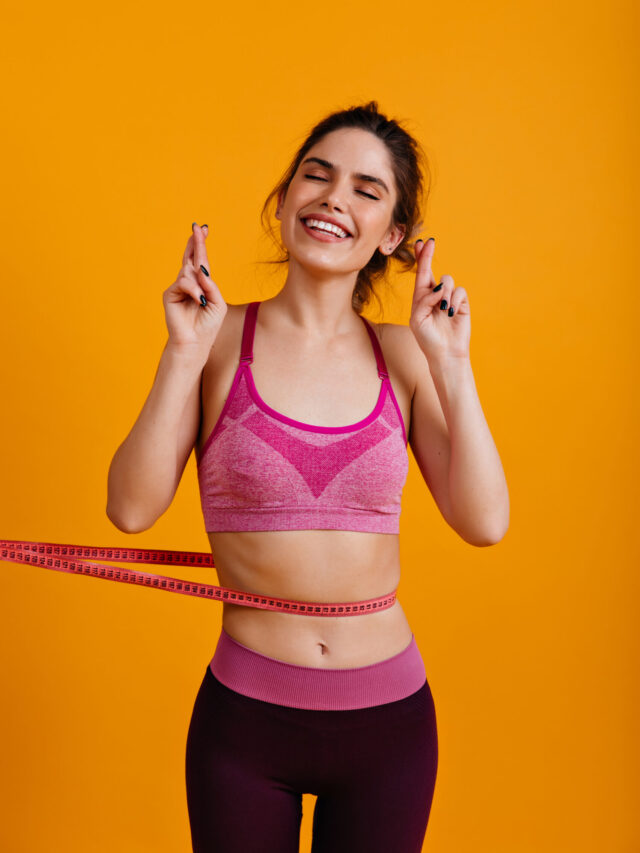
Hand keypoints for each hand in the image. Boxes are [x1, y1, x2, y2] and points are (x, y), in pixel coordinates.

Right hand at [162, 223, 226, 355]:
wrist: (196, 342)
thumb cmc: (208, 325)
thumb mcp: (218, 303)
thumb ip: (211, 285)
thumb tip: (200, 269)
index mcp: (201, 284)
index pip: (200, 261)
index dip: (200, 244)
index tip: (203, 229)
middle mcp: (188, 283)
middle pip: (191, 258)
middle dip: (196, 242)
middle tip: (198, 226)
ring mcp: (178, 287)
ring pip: (189, 272)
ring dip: (199, 284)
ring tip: (203, 301)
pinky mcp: (170, 294)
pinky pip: (183, 282)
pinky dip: (193, 290)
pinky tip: (198, 301)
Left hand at [409, 238, 470, 362]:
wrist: (445, 353)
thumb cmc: (427, 338)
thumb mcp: (418, 318)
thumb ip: (424, 300)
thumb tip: (438, 287)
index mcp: (421, 298)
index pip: (420, 275)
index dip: (420, 258)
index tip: (420, 242)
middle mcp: (434, 295)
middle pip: (432, 270)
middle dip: (428, 256)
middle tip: (429, 242)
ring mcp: (448, 298)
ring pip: (447, 280)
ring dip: (443, 292)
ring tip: (442, 309)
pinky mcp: (461, 303)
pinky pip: (459, 291)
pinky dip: (454, 300)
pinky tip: (451, 312)